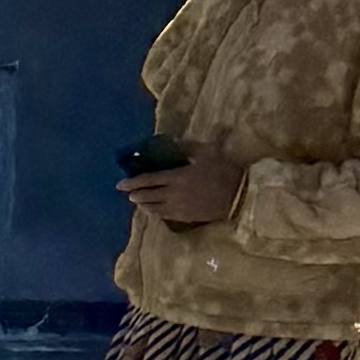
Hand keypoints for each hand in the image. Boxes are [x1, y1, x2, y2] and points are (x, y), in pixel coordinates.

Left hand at [122, 150, 243, 227]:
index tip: (120, 184)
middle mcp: (173, 195)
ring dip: (143, 204)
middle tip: (128, 192)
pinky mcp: (185, 217)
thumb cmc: (224, 170)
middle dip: (135, 194)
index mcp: (177, 177)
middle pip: (147, 196)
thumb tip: (171, 141)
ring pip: (153, 208)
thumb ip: (186, 147)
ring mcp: (178, 208)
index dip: (132, 182)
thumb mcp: (207, 152)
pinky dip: (155, 212)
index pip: (148, 180)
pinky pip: (164, 216)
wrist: (239, 195)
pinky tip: (153, 210)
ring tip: (138, 201)